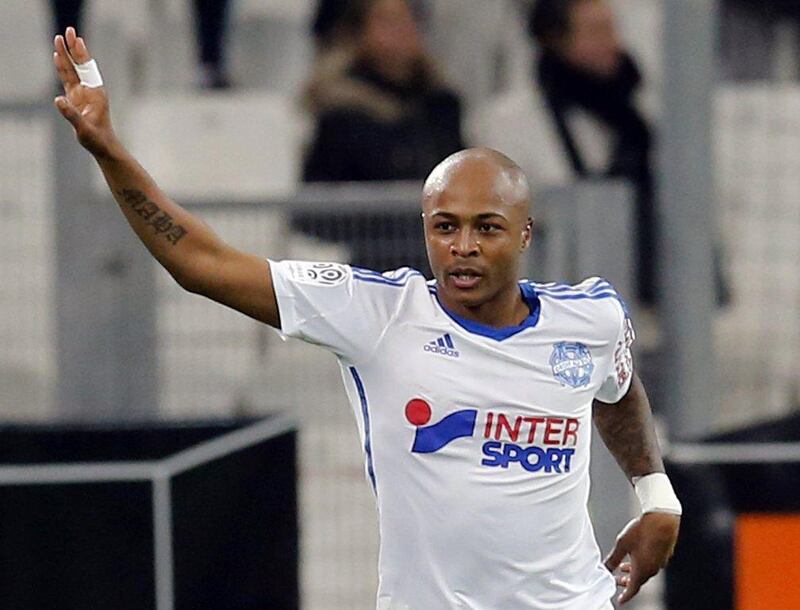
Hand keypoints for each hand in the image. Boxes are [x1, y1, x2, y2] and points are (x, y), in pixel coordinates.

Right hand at [53, 27, 117, 157]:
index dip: (80, 54)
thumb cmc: (97, 139)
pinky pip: (68, 79)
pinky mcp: (76, 98)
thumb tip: (58, 100)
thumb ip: (71, 115)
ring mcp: (83, 93)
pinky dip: (63, 68)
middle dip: (73, 48)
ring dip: (66, 55)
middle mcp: (90, 90)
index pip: (86, 69)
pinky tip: (58, 58)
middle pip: (79, 65)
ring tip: (59, 39)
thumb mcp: (84, 128)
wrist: (103, 146)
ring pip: (73, 70)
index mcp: (95, 94)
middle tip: (68, 31)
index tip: (76, 39)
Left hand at [604, 512, 679, 604]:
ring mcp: (660, 561)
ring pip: (646, 571)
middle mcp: (653, 568)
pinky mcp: (664, 553)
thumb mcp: (622, 544)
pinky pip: (652, 563)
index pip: (633, 589)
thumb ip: (613, 559)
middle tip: (618, 581)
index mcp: (642, 570)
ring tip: (624, 567)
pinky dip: (642, 564)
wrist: (662, 518)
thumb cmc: (643, 531)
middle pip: (639, 580)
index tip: (620, 600)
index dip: (626, 596)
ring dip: (634, 571)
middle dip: (627, 582)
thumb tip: (605, 568)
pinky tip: (637, 555)